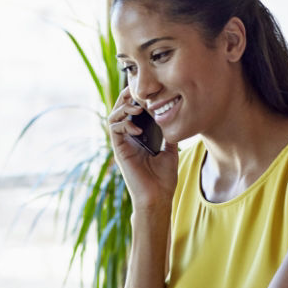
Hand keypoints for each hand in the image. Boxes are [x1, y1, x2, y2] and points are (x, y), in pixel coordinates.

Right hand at [107, 88, 178, 208]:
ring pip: (114, 117)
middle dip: (126, 98)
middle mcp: (128, 138)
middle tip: (135, 90)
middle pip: (120, 110)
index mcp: (138, 136)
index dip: (135, 98)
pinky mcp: (119, 151)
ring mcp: (122, 144)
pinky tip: (137, 128)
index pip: (132, 111)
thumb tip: (173, 115)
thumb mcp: (170, 150)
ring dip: (123, 109)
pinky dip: (124, 125)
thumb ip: (168, 133)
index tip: (146, 89)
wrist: (158, 198)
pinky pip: (115, 131)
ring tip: (137, 107)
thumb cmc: (163, 178)